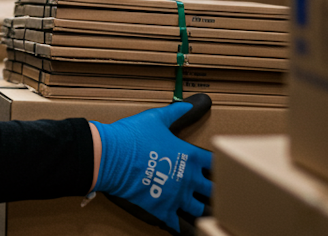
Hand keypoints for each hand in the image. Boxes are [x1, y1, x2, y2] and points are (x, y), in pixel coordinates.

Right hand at [92, 95, 213, 234]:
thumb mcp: (156, 118)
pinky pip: (178, 224)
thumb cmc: (132, 135)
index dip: (218, 166)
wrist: (109, 155)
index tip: (217, 168)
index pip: (216, 164)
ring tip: (199, 208)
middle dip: (213, 190)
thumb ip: (177, 112)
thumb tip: (192, 104)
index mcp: (190, 156)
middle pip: (213, 190)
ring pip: (199, 209)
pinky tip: (182, 225)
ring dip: (200, 208)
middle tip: (212, 191)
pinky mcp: (161, 209)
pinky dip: (181, 226)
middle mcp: (188, 178)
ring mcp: (176, 196)